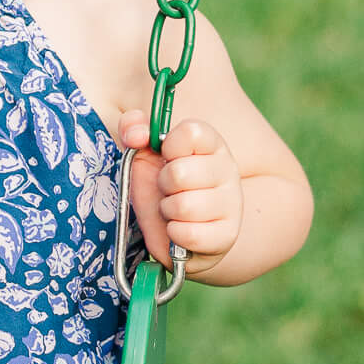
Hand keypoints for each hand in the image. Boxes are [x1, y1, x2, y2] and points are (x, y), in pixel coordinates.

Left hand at [117, 113, 243, 277]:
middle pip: (180, 173)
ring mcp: (231, 203)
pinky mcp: (226, 235)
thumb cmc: (162, 184)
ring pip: (184, 206)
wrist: (176, 226)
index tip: (166, 155)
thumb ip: (132, 128)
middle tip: (167, 188)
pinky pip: (190, 234)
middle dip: (163, 183)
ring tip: (173, 208)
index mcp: (210, 143)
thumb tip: (135, 135)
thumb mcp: (143, 151)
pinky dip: (175, 234)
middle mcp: (227, 169)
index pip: (191, 132)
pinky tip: (178, 228)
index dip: (169, 146)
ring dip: (168, 210)